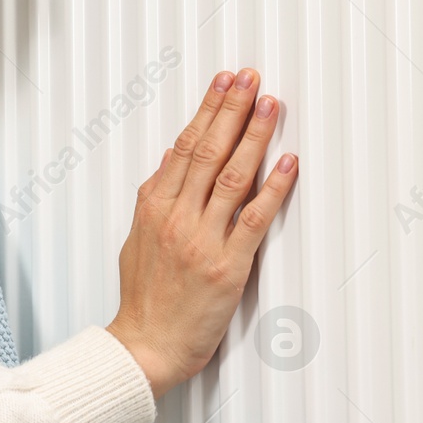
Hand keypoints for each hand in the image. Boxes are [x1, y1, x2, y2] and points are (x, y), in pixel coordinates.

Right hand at [107, 68, 298, 398]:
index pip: (183, 145)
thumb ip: (155, 198)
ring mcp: (201, 239)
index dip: (207, 110)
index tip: (224, 83)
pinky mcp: (227, 265)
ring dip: (253, 136)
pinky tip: (287, 163)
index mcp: (152, 207)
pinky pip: (254, 219)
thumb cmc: (143, 298)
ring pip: (231, 176)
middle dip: (231, 108)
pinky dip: (273, 189)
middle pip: (207, 150)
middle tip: (250, 78)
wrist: (145, 344)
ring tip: (270, 105)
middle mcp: (176, 217)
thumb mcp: (136, 238)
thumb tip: (172, 159)